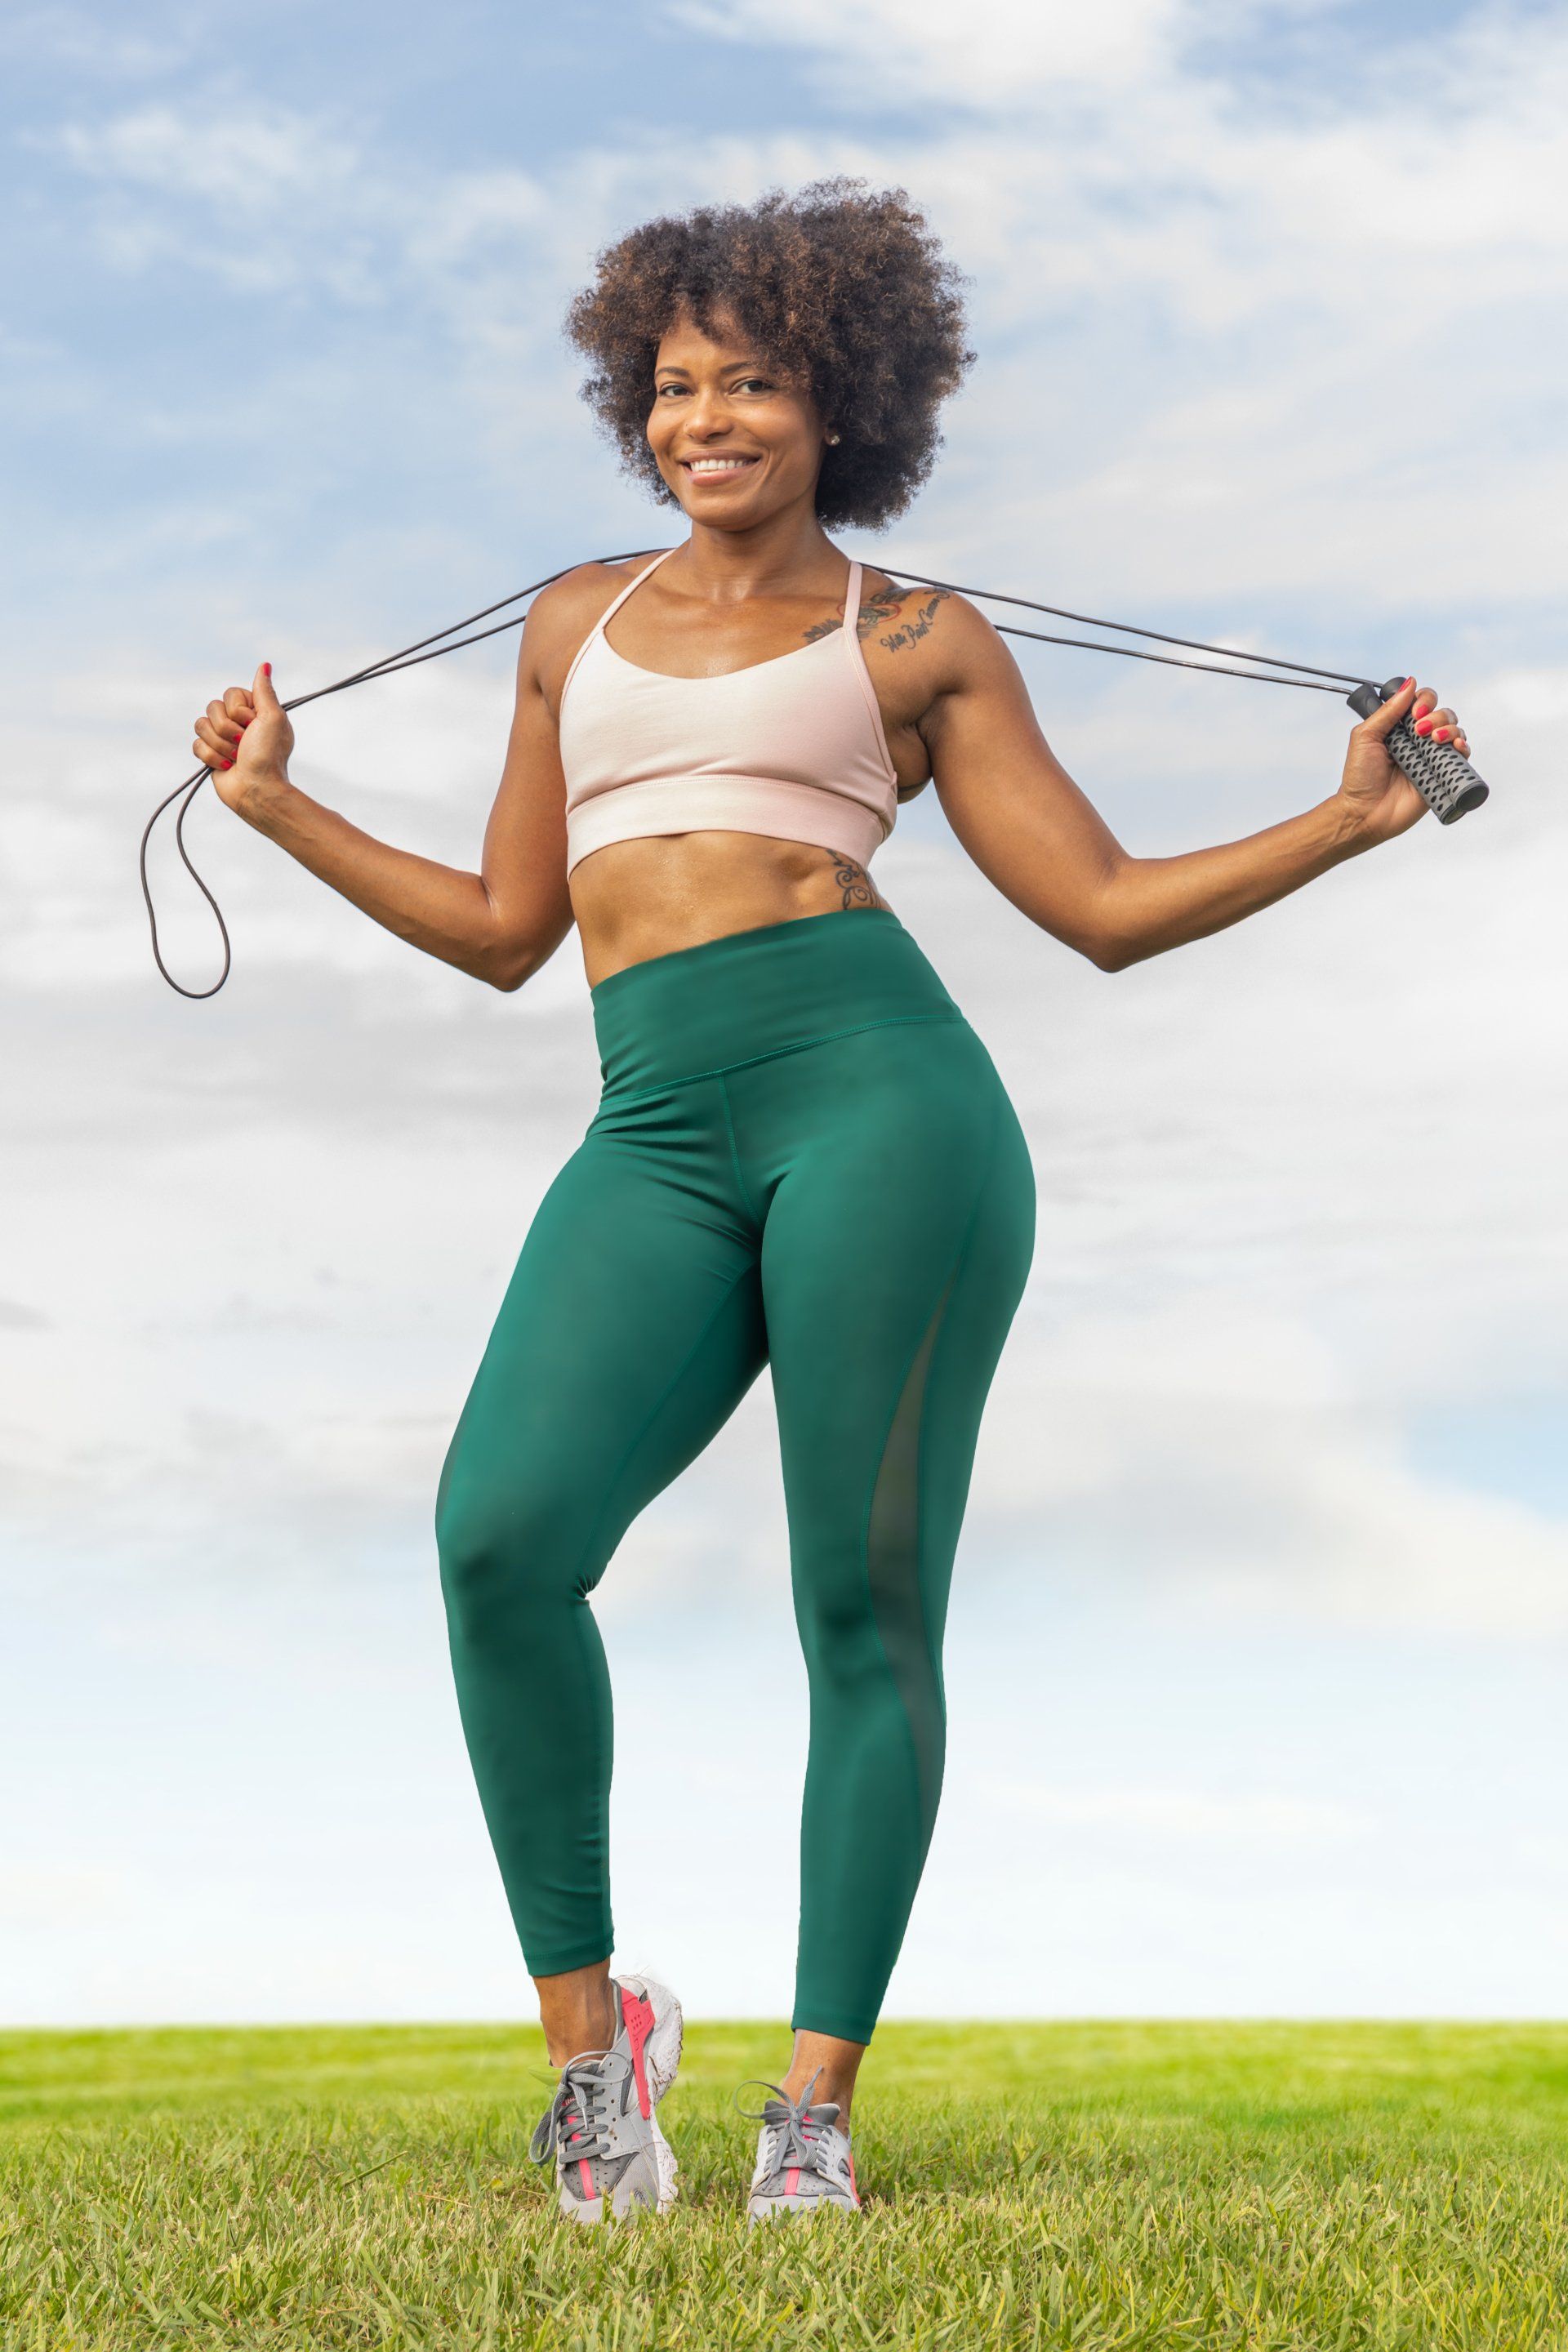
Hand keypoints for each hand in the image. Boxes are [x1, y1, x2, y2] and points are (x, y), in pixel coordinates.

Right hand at [191, 662, 294, 812]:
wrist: (257, 789)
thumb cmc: (268, 755)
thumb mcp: (272, 718)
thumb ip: (264, 691)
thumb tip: (264, 665)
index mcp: (253, 711)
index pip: (230, 694)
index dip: (238, 710)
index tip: (252, 724)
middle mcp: (237, 722)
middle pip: (212, 708)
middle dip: (227, 729)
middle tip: (244, 743)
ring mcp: (222, 738)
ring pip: (201, 726)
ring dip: (220, 745)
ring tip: (237, 758)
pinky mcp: (210, 754)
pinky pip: (196, 744)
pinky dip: (212, 757)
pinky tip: (227, 767)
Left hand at [1336, 677, 1472, 846]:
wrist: (1365, 812)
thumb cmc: (1360, 776)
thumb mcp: (1366, 736)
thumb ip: (1388, 710)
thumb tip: (1410, 682)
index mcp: (1400, 727)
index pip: (1422, 701)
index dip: (1423, 700)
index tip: (1414, 713)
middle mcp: (1419, 739)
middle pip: (1443, 712)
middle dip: (1437, 715)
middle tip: (1420, 729)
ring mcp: (1431, 756)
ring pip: (1454, 730)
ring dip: (1450, 728)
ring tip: (1434, 739)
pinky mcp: (1441, 774)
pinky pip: (1461, 756)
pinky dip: (1463, 746)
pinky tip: (1455, 746)